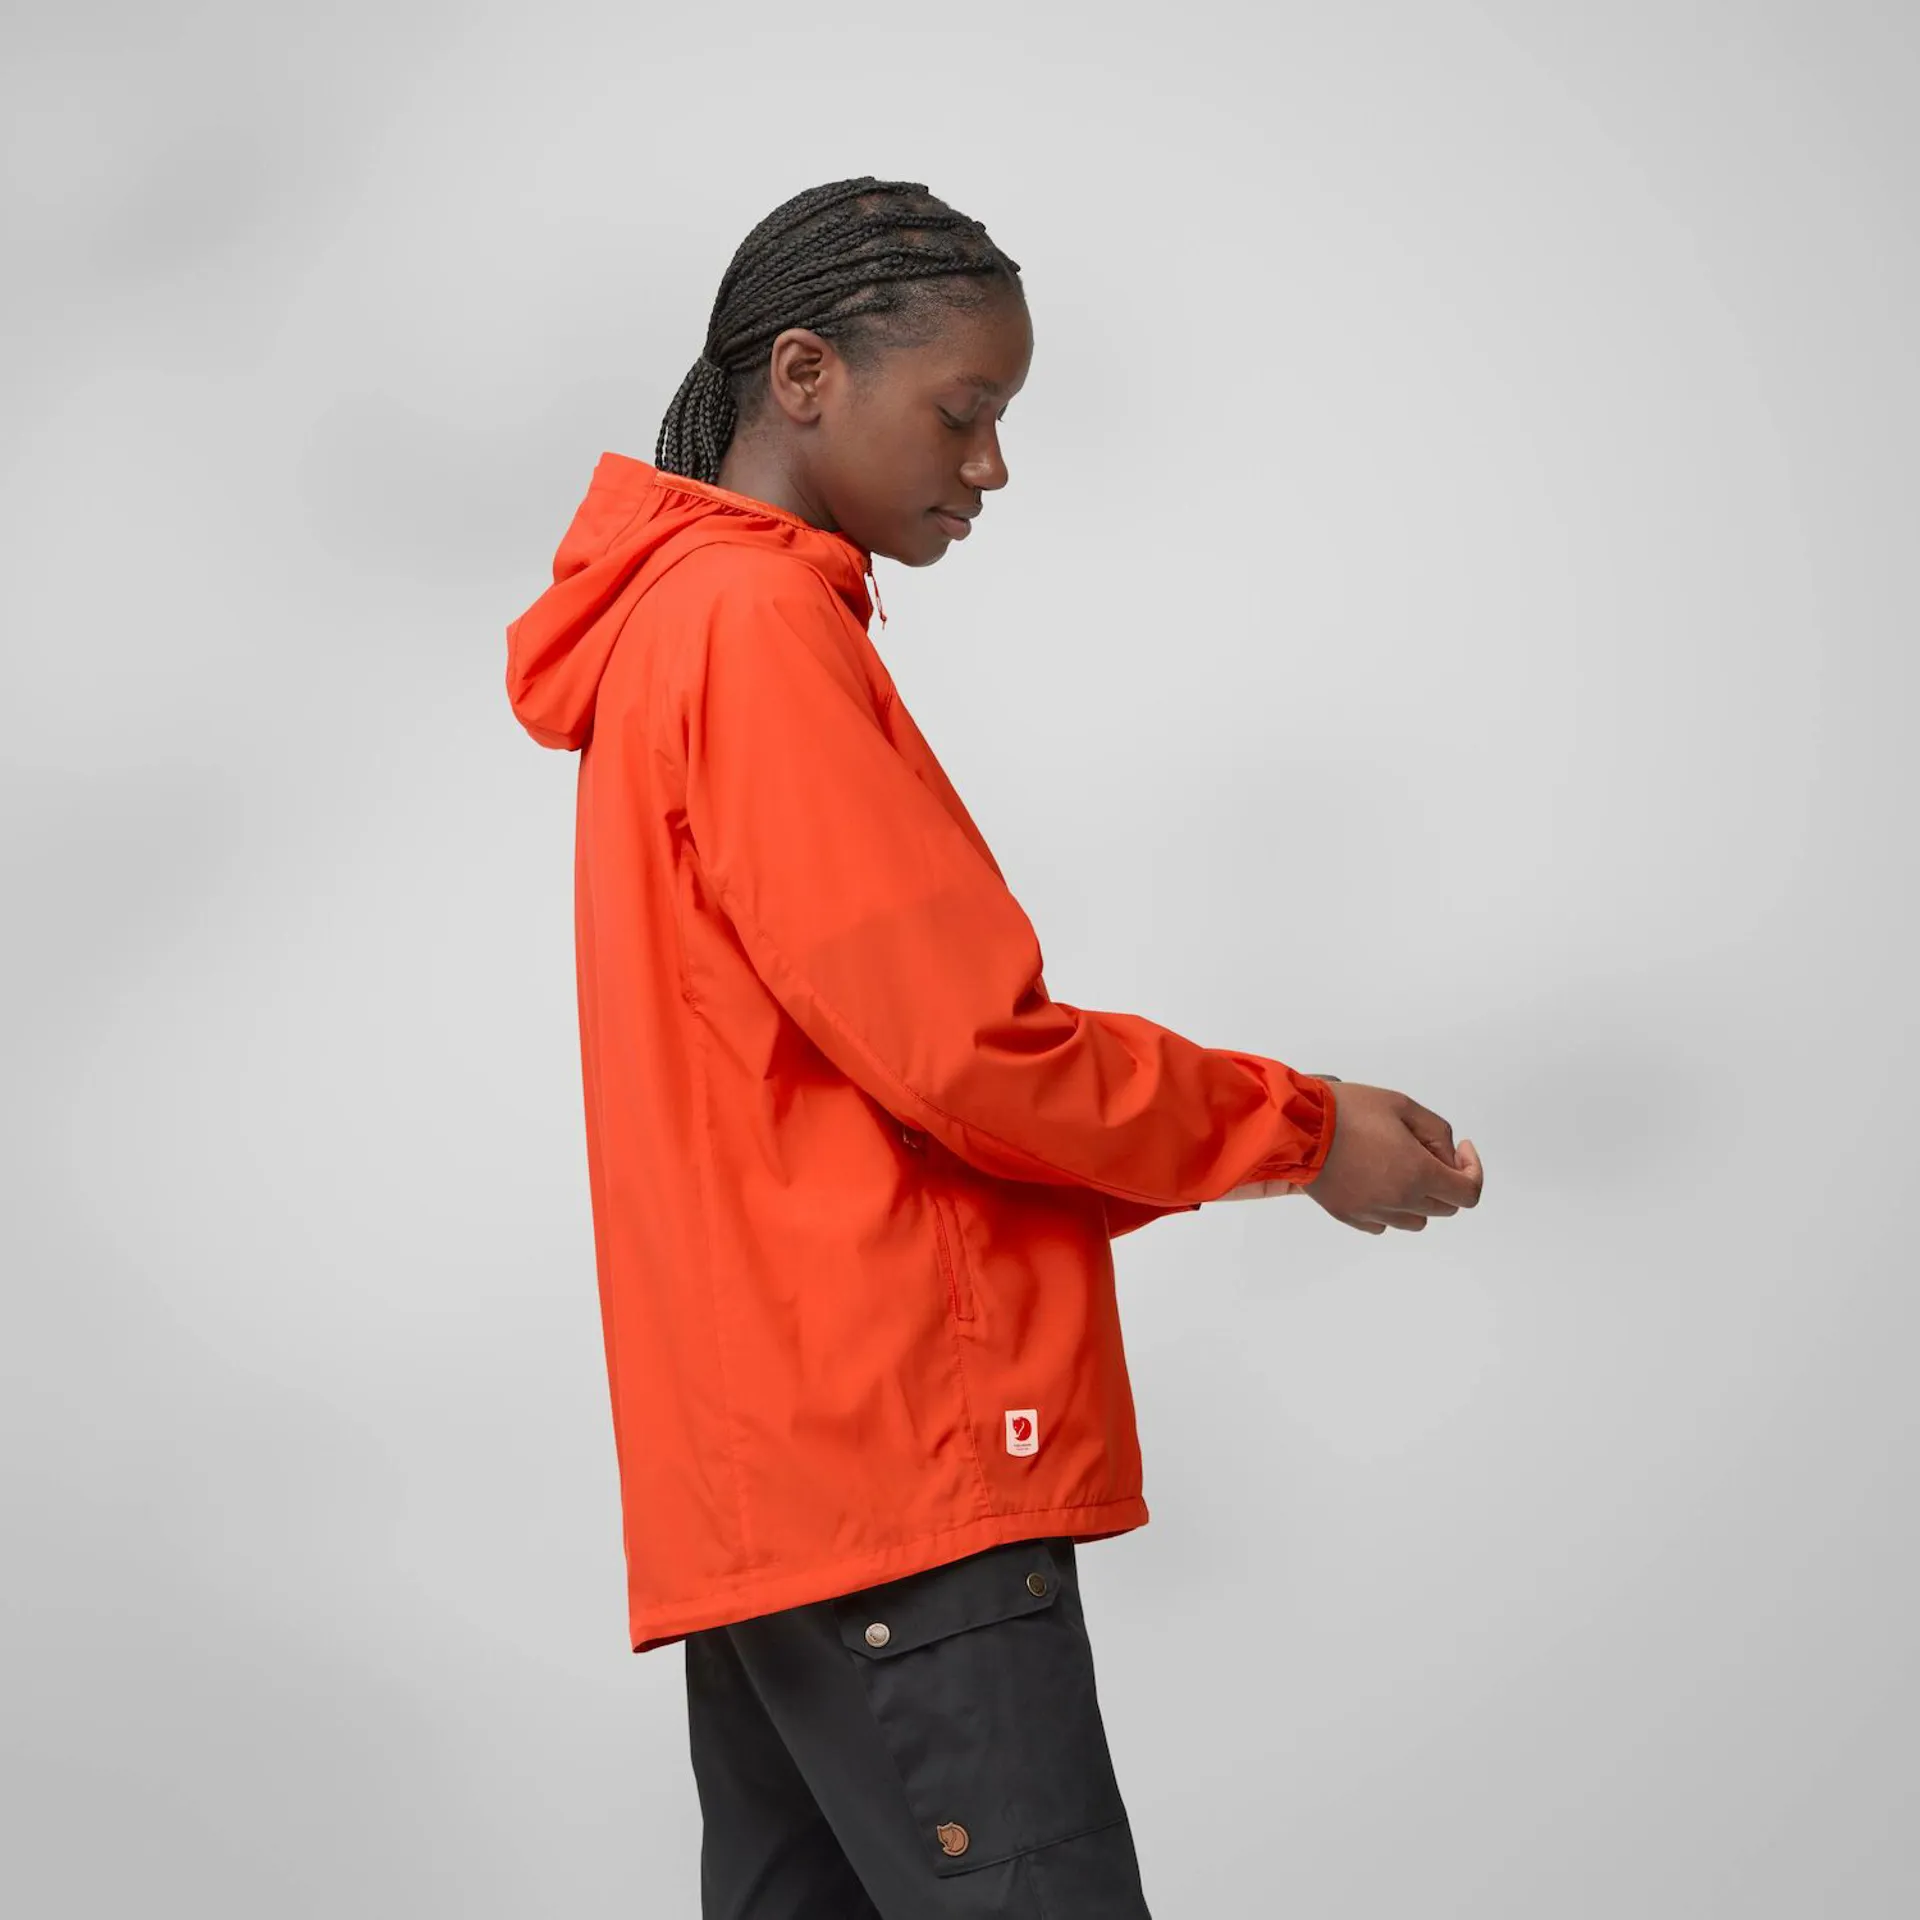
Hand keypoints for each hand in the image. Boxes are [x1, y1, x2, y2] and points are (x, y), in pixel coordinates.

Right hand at [1303, 1082, 1483, 1233]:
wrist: (1297, 1126)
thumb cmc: (1347, 1111)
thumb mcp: (1402, 1105)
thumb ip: (1437, 1131)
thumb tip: (1446, 1156)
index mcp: (1418, 1173)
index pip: (1468, 1193)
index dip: (1473, 1170)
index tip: (1461, 1150)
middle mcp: (1400, 1200)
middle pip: (1445, 1207)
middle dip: (1446, 1180)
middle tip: (1427, 1151)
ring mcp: (1373, 1212)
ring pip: (1417, 1220)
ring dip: (1419, 1198)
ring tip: (1401, 1168)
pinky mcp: (1350, 1216)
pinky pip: (1384, 1223)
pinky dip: (1391, 1208)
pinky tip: (1377, 1181)